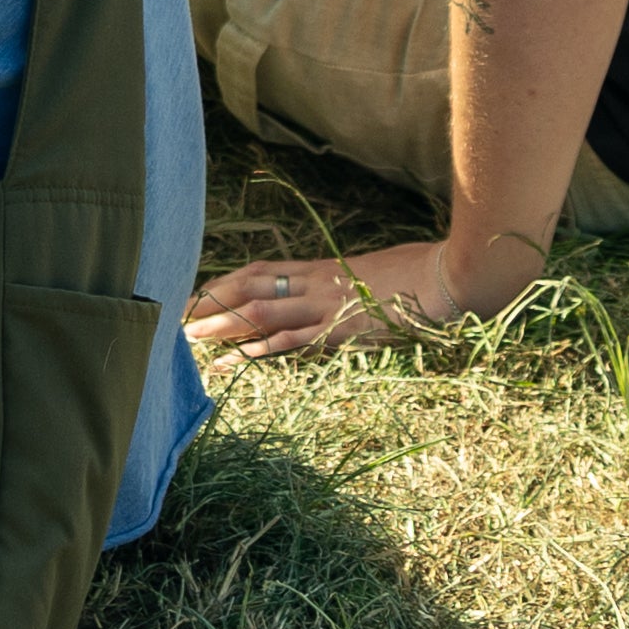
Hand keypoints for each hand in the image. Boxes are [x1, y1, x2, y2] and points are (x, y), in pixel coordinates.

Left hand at [186, 229, 538, 362]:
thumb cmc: (420, 270)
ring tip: (192, 340)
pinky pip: (293, 341)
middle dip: (212, 304)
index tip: (199, 295)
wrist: (449, 278)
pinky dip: (261, 350)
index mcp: (322, 268)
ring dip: (223, 326)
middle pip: (249, 289)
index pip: (260, 270)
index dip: (225, 282)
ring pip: (262, 312)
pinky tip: (237, 360)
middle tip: (180, 320)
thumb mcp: (374, 268)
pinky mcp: (343, 331)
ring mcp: (327, 307)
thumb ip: (348, 278)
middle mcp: (316, 284)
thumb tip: (336, 285)